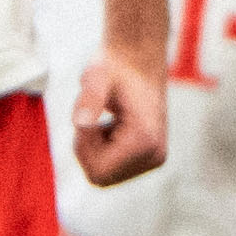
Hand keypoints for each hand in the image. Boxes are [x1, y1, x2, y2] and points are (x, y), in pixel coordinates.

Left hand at [71, 46, 166, 187]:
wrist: (139, 57)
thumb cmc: (115, 65)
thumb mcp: (95, 76)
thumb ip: (89, 98)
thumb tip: (79, 122)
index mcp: (145, 141)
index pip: (98, 172)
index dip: (82, 147)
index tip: (85, 117)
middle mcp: (155, 155)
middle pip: (101, 177)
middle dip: (87, 149)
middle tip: (92, 117)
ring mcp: (155, 158)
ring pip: (105, 174)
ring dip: (94, 148)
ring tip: (105, 119)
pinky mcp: (150, 157)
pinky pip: (113, 168)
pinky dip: (103, 148)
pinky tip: (113, 124)